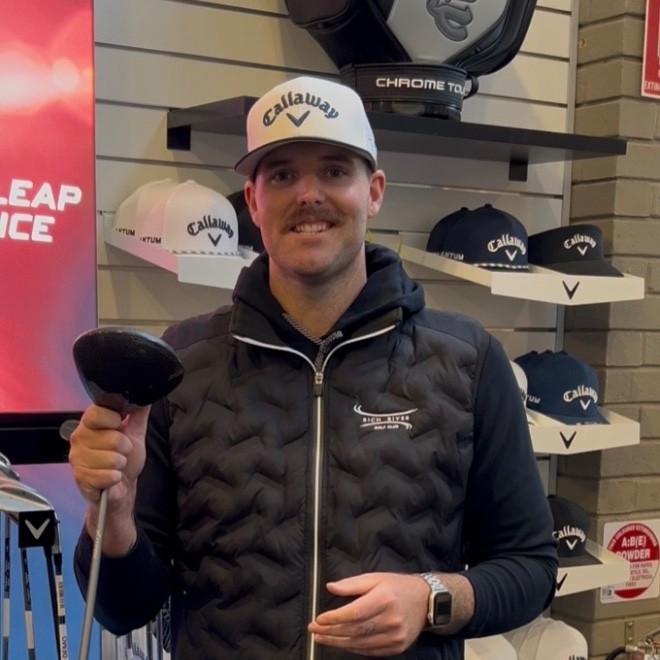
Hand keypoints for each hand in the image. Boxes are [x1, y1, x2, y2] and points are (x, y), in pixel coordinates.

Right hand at [69, 403, 149, 509]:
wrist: (120, 486)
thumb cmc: (126, 458)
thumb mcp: (135, 432)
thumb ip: (138, 412)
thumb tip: (144, 392)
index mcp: (90, 423)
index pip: (96, 412)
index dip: (113, 419)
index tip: (120, 425)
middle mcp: (79, 437)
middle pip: (110, 437)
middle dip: (124, 446)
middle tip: (121, 451)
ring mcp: (77, 458)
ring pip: (111, 458)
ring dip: (120, 463)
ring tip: (116, 464)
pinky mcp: (80, 477)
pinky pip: (108, 475)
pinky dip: (115, 477)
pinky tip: (112, 476)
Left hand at [308, 572, 427, 656]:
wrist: (425, 601)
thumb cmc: (397, 586)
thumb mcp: (375, 577)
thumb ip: (352, 584)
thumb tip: (330, 587)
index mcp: (384, 599)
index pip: (354, 612)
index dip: (334, 618)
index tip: (318, 619)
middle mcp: (390, 620)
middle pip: (354, 630)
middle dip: (331, 632)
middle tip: (313, 630)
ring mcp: (395, 636)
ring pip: (360, 643)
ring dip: (338, 642)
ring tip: (321, 638)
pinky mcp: (396, 647)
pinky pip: (369, 651)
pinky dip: (353, 648)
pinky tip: (341, 643)